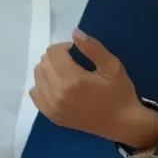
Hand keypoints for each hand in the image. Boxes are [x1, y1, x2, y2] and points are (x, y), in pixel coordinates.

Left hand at [29, 29, 152, 144]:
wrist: (122, 124)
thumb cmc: (119, 94)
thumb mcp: (112, 66)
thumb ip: (92, 48)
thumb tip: (74, 32)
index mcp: (72, 80)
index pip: (53, 52)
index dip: (65, 47)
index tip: (77, 53)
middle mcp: (57, 94)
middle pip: (43, 63)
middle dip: (56, 57)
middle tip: (73, 63)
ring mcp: (52, 107)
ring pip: (37, 76)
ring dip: (49, 70)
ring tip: (66, 74)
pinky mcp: (52, 116)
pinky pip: (35, 94)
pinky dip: (42, 85)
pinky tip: (57, 86)